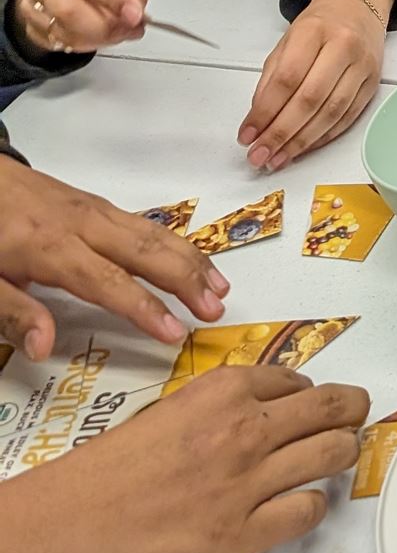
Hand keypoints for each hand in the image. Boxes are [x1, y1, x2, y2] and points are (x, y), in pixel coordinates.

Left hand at [0, 164, 229, 360]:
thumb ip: (14, 313)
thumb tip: (45, 347)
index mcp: (53, 248)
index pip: (108, 283)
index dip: (145, 309)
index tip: (176, 333)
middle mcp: (84, 225)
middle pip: (144, 251)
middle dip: (186, 280)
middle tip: (217, 309)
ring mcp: (95, 211)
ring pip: (152, 233)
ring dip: (190, 259)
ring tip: (220, 287)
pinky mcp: (98, 205)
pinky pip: (145, 223)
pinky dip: (175, 242)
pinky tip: (191, 259)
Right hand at [0, 366, 369, 552]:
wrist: (70, 525)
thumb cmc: (107, 473)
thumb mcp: (170, 410)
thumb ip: (220, 408)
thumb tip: (261, 410)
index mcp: (224, 390)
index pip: (295, 379)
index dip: (311, 390)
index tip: (317, 399)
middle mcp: (245, 429)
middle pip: (332, 407)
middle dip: (353, 409)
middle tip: (357, 414)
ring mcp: (248, 483)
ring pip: (332, 453)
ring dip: (343, 452)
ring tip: (342, 454)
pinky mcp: (243, 536)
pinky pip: (307, 511)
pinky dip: (314, 505)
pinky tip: (303, 504)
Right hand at [9, 0, 149, 55]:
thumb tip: (134, 12)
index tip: (135, 15)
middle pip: (68, 9)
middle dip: (104, 26)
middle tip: (131, 28)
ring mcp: (30, 1)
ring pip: (62, 32)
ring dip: (98, 38)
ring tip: (119, 29)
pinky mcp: (29, 25)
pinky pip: (57, 44)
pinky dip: (85, 44)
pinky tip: (100, 33)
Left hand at [238, 0, 391, 171]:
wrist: (359, 6)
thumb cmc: (319, 24)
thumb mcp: (287, 41)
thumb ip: (270, 79)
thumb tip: (258, 121)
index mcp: (314, 30)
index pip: (287, 78)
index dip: (265, 111)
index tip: (247, 135)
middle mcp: (343, 46)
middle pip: (310, 100)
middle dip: (280, 134)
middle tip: (259, 156)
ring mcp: (362, 65)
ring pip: (331, 113)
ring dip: (301, 142)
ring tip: (278, 158)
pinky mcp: (374, 82)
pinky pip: (347, 118)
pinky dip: (323, 138)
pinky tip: (304, 148)